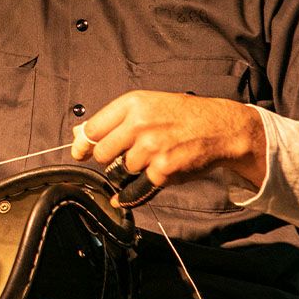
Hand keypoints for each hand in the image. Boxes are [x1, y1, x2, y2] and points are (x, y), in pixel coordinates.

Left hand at [71, 90, 265, 193]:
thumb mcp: (147, 104)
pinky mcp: (163, 171)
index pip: (93, 128)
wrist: (218, 127)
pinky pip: (136, 189)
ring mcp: (151, 148)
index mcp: (132, 104)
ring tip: (147, 160)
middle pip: (102, 154)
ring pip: (121, 171)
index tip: (80, 152)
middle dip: (108, 159)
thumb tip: (80, 134)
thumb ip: (114, 119)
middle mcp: (139, 124)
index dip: (84, 144)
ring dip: (129, 171)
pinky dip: (131, 194)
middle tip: (121, 156)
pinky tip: (128, 193)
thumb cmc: (181, 114)